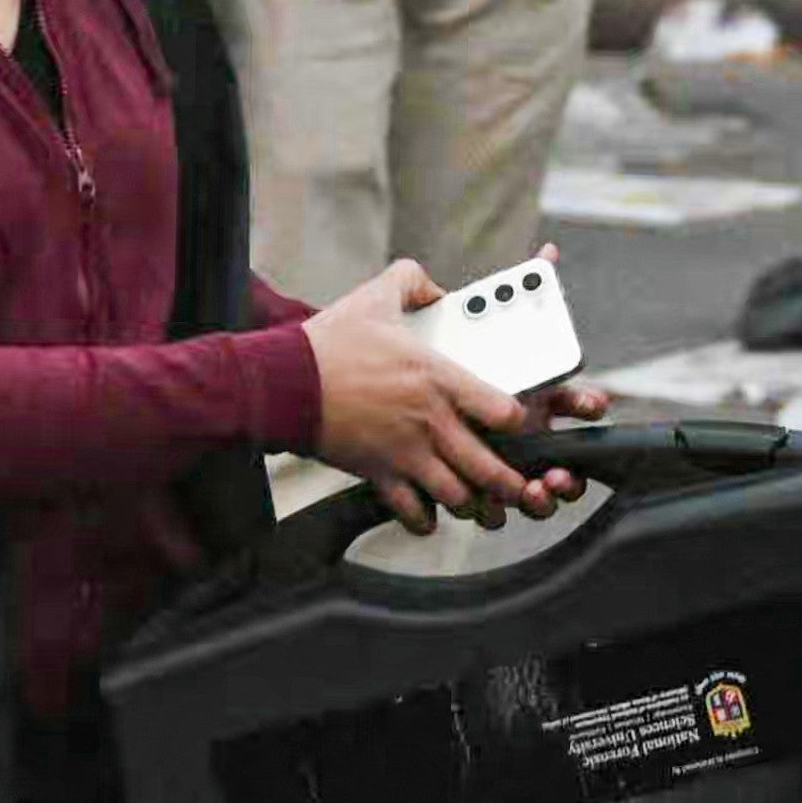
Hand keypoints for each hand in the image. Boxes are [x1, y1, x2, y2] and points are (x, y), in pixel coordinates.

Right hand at [301, 261, 582, 534]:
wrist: (281, 383)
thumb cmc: (327, 344)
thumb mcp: (373, 297)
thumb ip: (412, 282)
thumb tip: (434, 288)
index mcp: (439, 379)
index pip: (506, 412)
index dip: (520, 423)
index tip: (516, 423)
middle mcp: (430, 422)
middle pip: (490, 469)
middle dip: (509, 484)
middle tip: (515, 484)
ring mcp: (405, 453)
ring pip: (458, 497)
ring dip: (470, 503)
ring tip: (474, 499)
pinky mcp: (377, 474)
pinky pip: (412, 511)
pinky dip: (424, 520)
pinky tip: (429, 515)